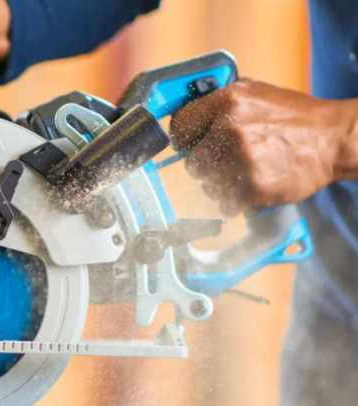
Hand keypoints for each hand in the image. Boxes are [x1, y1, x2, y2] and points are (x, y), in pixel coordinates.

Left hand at [170, 79, 357, 215]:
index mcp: (227, 101)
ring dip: (221, 184)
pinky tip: (252, 187)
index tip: (190, 145)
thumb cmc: (293, 117)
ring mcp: (242, 159)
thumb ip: (219, 102)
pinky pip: (224, 203)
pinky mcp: (254, 187)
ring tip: (246, 172)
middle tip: (229, 161)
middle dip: (207, 165)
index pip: (180, 126)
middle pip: (192, 162)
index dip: (184, 139)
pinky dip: (235, 201)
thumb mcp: (254, 92)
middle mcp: (230, 128)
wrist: (333, 140)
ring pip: (207, 185)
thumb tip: (186, 118)